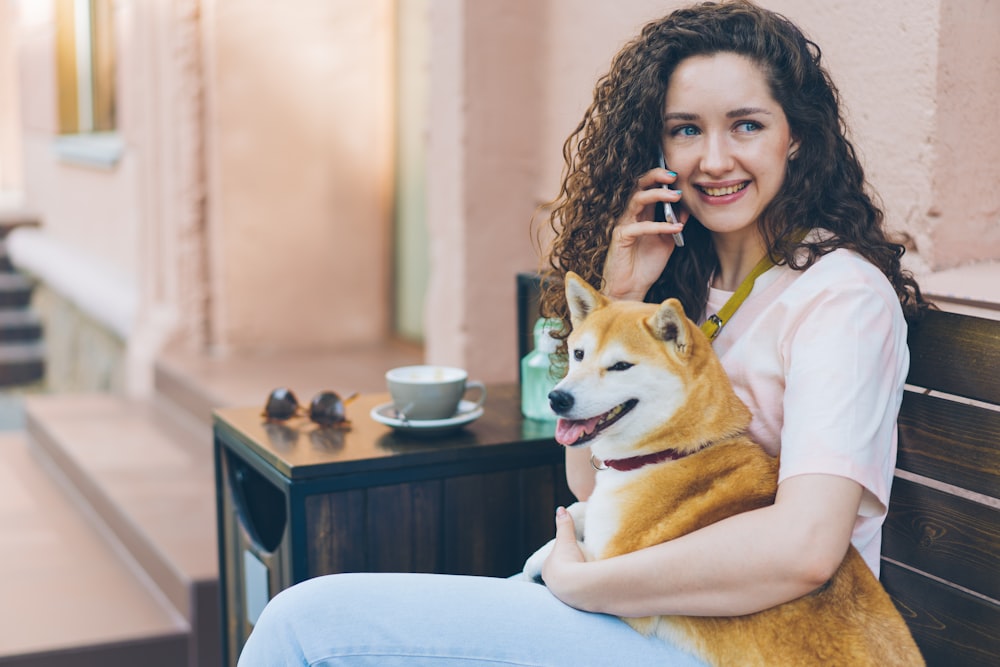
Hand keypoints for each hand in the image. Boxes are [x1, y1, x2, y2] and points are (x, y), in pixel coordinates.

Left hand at [540, 506, 591, 608]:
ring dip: (574, 585)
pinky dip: (582, 594)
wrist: (577, 586)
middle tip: (578, 570)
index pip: (553, 563)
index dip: (561, 560)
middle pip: (559, 577)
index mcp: (548, 570)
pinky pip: (577, 598)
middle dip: (566, 574)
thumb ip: (564, 524)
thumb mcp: (566, 539)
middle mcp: (551, 584)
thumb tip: (560, 509)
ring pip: (567, 589)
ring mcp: (561, 596)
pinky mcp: (573, 605)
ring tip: (585, 582)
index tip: (569, 559)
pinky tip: (589, 593)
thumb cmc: (568, 561)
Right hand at [602, 168, 686, 300]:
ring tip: (676, 195)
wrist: (630, 289)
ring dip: (657, 195)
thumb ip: (674, 225)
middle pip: (639, 186)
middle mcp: (631, 215)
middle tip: (674, 175)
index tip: (679, 174)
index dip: (661, 177)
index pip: (648, 187)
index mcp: (642, 214)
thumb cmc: (645, 266)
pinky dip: (659, 226)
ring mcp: (624, 225)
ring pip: (637, 200)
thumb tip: (688, 208)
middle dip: (655, 176)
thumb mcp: (667, 242)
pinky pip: (640, 227)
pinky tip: (676, 228)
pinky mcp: (620, 238)